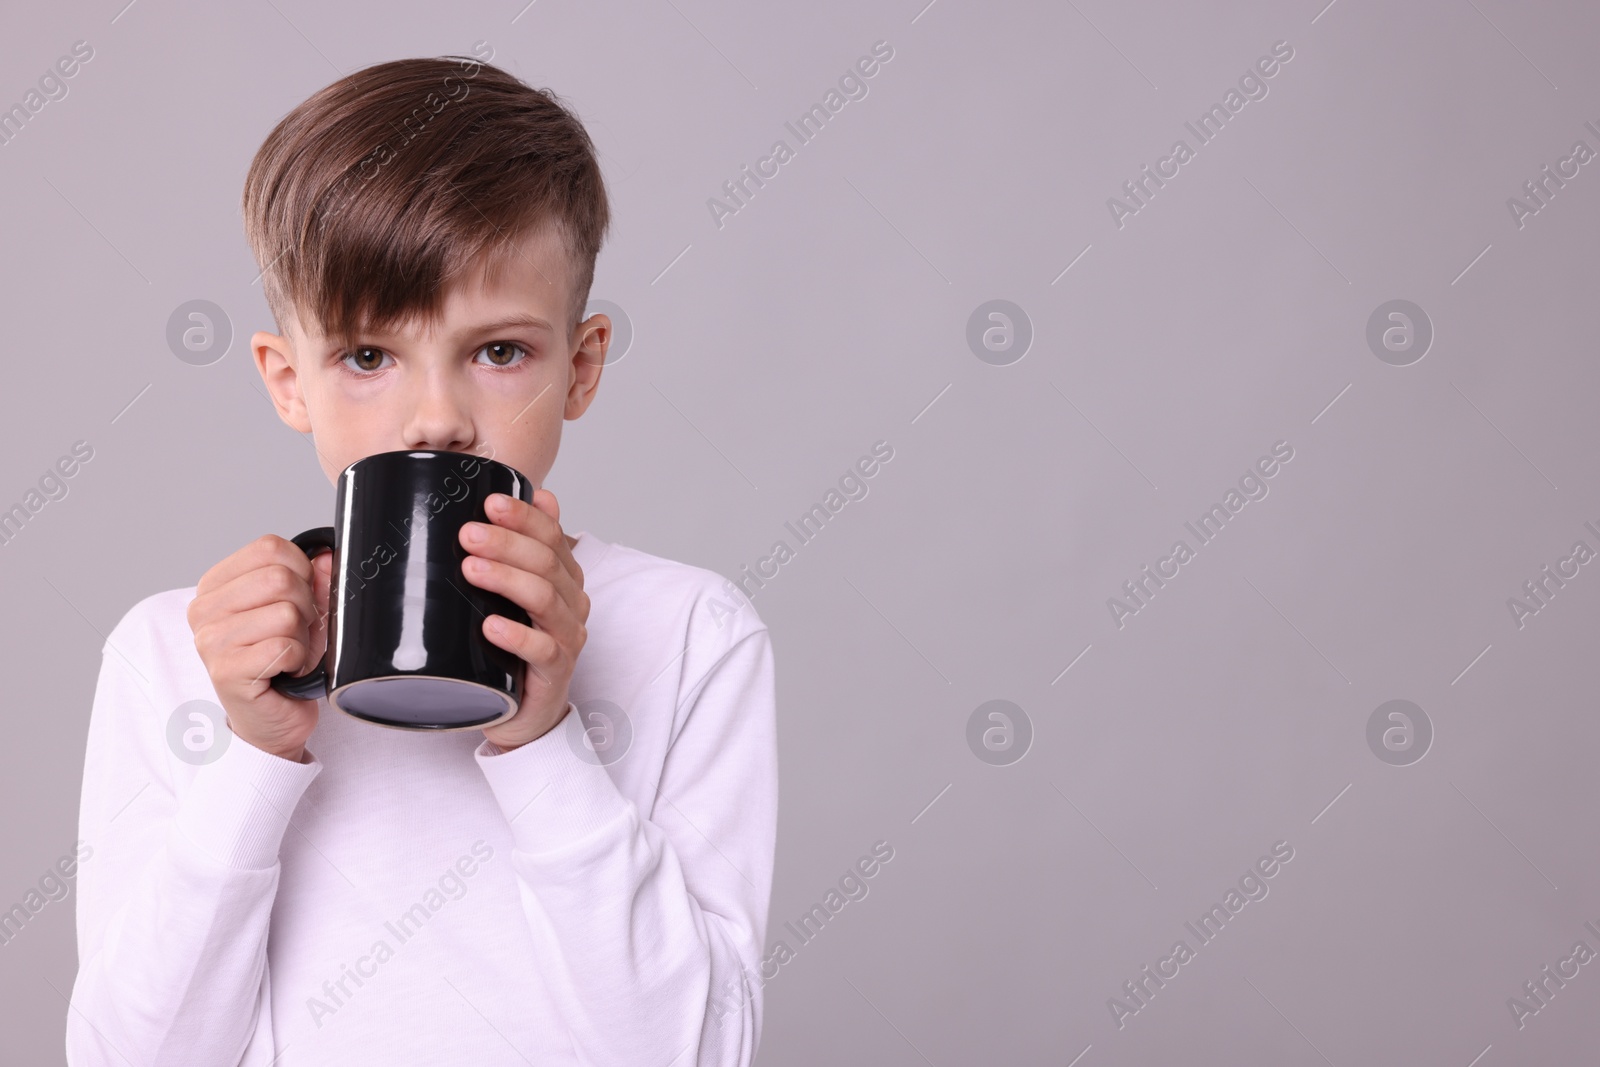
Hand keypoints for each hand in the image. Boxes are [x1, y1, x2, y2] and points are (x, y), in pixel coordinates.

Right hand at [188, 535, 332, 762]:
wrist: (272, 718)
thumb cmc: (283, 662)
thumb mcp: (302, 611)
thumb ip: (313, 579)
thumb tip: (327, 555)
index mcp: (216, 585)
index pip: (270, 547)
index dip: (302, 571)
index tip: (299, 600)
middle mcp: (204, 610)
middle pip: (280, 578)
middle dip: (306, 607)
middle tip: (295, 634)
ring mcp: (210, 641)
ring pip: (286, 613)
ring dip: (302, 637)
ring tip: (288, 654)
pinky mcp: (225, 671)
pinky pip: (284, 647)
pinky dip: (297, 660)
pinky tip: (284, 671)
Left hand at [458, 488, 589, 750]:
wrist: (524, 712)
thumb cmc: (512, 649)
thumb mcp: (508, 596)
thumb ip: (511, 555)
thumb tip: (509, 506)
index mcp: (563, 576)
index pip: (551, 535)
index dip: (524, 516)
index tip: (488, 503)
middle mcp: (571, 602)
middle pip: (547, 562)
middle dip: (507, 543)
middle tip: (468, 534)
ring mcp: (566, 637)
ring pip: (546, 598)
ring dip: (507, 579)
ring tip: (470, 569)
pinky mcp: (556, 672)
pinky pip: (543, 650)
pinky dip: (517, 635)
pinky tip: (491, 626)